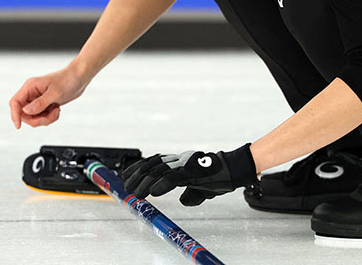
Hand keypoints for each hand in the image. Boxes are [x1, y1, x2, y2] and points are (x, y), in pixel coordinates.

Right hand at [9, 66, 88, 128]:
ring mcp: (38, 99)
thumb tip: (26, 111)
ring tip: (56, 111)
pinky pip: (41, 117)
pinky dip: (49, 118)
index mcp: (30, 86)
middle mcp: (32, 93)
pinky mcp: (44, 104)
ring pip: (33, 117)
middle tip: (50, 116)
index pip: (15, 102)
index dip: (14, 115)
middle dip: (37, 119)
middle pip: (24, 114)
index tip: (18, 126)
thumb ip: (40, 103)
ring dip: (45, 119)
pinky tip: (57, 110)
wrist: (79, 77)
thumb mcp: (55, 93)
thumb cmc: (68, 80)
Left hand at [120, 144, 256, 205]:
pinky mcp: (192, 172)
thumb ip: (190, 192)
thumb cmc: (219, 177)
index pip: (155, 161)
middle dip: (138, 176)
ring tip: (137, 193)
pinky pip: (173, 178)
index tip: (127, 176)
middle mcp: (180, 160)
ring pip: (159, 171)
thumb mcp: (201, 188)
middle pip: (153, 165)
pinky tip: (153, 193)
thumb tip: (183, 200)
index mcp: (180, 162)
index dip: (139, 168)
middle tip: (128, 187)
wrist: (234, 170)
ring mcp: (185, 165)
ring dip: (145, 182)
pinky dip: (161, 185)